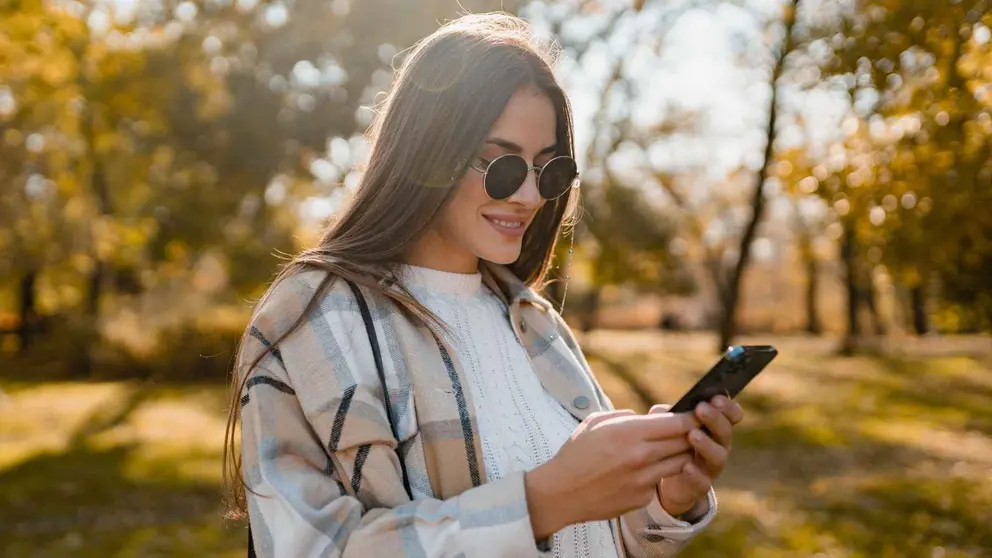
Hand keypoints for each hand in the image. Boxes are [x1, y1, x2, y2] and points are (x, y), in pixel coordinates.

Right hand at [526, 409, 696, 538]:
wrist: (561, 492)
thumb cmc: (576, 453)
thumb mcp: (596, 423)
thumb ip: (625, 415)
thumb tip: (648, 417)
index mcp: (629, 431)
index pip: (677, 423)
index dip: (691, 417)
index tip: (697, 414)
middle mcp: (640, 455)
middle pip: (684, 442)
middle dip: (691, 435)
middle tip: (692, 431)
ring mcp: (643, 479)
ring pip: (680, 463)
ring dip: (681, 455)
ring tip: (673, 449)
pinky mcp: (642, 497)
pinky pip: (660, 482)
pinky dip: (657, 475)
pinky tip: (644, 472)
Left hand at [652, 395, 743, 516]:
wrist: (667, 480)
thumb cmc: (673, 444)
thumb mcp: (669, 427)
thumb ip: (666, 417)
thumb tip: (658, 411)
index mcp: (715, 428)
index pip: (731, 415)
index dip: (728, 406)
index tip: (716, 398)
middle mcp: (719, 446)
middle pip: (725, 432)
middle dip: (715, 419)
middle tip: (701, 409)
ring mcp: (711, 467)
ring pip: (717, 456)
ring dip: (706, 444)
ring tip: (692, 435)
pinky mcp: (701, 486)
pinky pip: (703, 481)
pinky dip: (696, 474)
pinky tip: (687, 466)